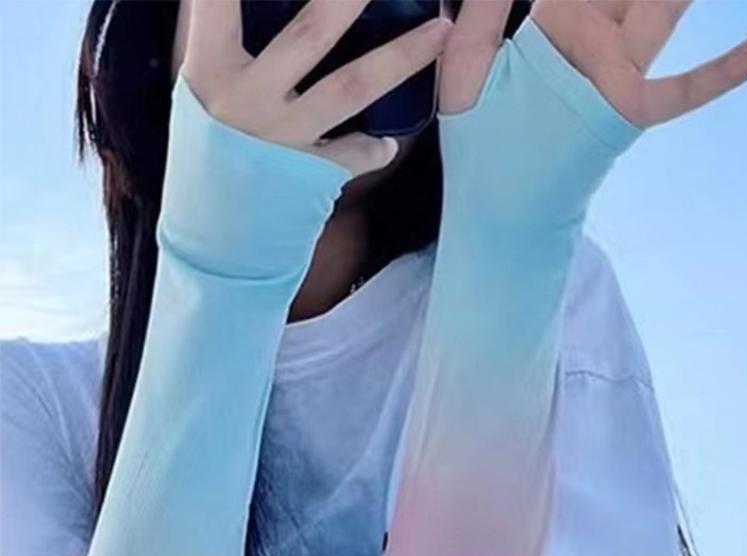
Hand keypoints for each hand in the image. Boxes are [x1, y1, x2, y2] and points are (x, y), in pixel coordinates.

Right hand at [182, 0, 451, 177]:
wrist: (213, 235)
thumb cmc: (205, 152)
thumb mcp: (198, 90)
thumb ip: (221, 40)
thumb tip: (231, 3)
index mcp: (209, 69)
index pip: (219, 0)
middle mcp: (247, 100)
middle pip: (312, 30)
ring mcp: (285, 140)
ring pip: (352, 87)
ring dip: (402, 56)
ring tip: (442, 29)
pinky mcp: (312, 176)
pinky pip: (360, 153)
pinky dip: (376, 147)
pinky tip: (386, 143)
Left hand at [439, 0, 746, 126]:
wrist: (491, 199)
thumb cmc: (476, 137)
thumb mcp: (466, 64)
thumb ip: (485, 8)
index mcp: (560, 20)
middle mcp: (595, 38)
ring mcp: (616, 73)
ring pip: (664, 11)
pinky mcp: (626, 113)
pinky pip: (681, 91)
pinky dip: (723, 74)